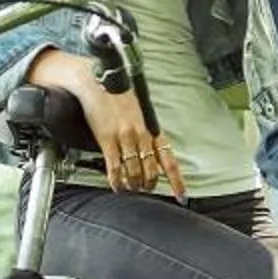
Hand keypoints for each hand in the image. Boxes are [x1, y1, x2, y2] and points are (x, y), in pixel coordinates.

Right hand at [27, 45, 182, 195]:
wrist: (97, 82)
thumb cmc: (117, 97)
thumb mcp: (140, 113)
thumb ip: (146, 134)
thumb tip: (150, 154)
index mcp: (151, 128)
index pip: (169, 160)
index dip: (176, 180)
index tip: (181, 195)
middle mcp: (142, 134)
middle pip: (152, 170)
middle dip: (149, 184)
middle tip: (145, 189)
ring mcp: (125, 138)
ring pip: (135, 172)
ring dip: (134, 185)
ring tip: (131, 188)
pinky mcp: (108, 139)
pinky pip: (115, 168)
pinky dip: (117, 181)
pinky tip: (117, 186)